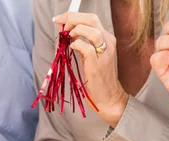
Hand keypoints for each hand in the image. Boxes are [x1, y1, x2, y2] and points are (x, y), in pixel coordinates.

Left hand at [52, 12, 127, 126]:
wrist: (108, 97)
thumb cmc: (98, 78)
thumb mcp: (89, 56)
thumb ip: (81, 43)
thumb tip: (66, 33)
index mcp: (107, 38)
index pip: (91, 18)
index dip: (73, 16)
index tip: (60, 19)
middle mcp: (108, 43)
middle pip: (92, 19)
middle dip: (73, 18)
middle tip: (61, 26)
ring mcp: (105, 53)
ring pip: (92, 30)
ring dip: (76, 30)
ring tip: (68, 37)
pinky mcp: (98, 65)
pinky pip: (87, 48)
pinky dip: (76, 45)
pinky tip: (72, 48)